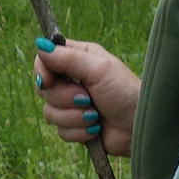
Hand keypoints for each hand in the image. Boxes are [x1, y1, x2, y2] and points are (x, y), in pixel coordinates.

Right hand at [34, 38, 139, 158]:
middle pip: (44, 90)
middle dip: (65, 99)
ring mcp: (71, 105)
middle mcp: (71, 81)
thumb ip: (68, 57)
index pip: (43, 61)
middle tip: (87, 99)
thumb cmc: (124, 91)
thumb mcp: (98, 69)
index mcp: (76, 59)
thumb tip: (40, 46)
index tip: (50, 81)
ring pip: (50, 114)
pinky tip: (96, 128)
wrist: (138, 125)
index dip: (42, 72)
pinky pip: (62, 132)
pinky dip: (79, 132)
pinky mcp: (74, 126)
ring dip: (75, 118)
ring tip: (95, 115)